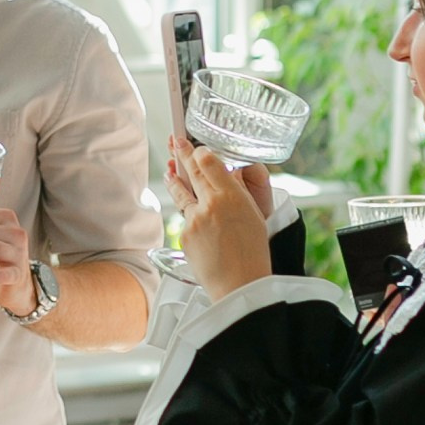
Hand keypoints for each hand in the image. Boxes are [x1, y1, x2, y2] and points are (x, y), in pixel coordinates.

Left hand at [170, 142, 272, 298]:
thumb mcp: (254, 215)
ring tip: (169, 168)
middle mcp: (210, 204)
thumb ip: (238, 193)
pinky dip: (186, 210)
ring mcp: (194, 219)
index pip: (209, 163)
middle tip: (176, 141)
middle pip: (192, 171)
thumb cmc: (253, 252)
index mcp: (232, 196)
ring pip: (181, 192)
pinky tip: (187, 208)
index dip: (200, 152)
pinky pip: (185, 216)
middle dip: (182, 153)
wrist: (239, 284)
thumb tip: (228, 175)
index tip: (197, 147)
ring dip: (174, 177)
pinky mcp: (185, 235)